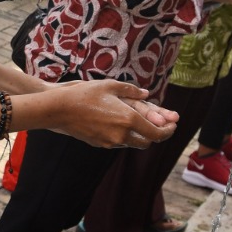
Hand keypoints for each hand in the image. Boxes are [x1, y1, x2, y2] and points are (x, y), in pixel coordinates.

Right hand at [16, 80, 177, 148]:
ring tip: (140, 123)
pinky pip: (119, 142)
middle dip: (156, 135)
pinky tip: (120, 124)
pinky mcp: (100, 144)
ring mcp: (110, 141)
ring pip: (134, 144)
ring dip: (141, 136)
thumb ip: (131, 91)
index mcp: (128, 119)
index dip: (168, 130)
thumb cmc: (85, 94)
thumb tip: (146, 94)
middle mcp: (122, 134)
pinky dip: (125, 136)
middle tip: (160, 125)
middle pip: (148, 142)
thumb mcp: (110, 86)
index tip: (172, 123)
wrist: (59, 109)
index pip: (157, 132)